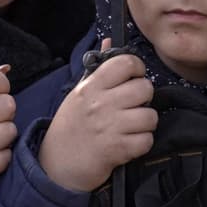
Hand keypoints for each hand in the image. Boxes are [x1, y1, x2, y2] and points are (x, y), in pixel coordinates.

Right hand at [38, 40, 156, 191]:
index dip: (137, 69)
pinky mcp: (117, 149)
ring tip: (131, 127)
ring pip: (150, 116)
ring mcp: (109, 126)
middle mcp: (100, 103)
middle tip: (132, 106)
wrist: (56, 165)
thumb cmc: (70, 128)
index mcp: (91, 86)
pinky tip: (129, 143)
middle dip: (144, 98)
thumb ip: (98, 70)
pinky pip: (146, 140)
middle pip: (145, 88)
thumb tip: (110, 41)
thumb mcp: (79, 94)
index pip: (126, 63)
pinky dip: (141, 143)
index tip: (134, 78)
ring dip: (145, 124)